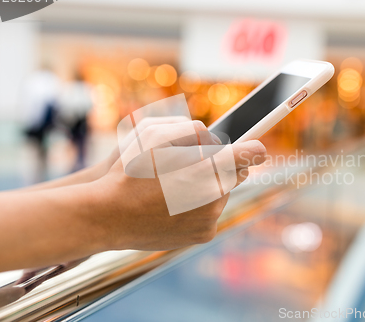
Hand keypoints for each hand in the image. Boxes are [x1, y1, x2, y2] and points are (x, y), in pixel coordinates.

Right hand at [91, 121, 265, 250]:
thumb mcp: (152, 134)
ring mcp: (210, 218)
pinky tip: (175, 203)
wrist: (108, 217)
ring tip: (177, 185)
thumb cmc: (127, 172)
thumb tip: (210, 135)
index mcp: (207, 169)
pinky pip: (210, 213)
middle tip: (199, 162)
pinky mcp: (204, 235)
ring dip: (208, 186)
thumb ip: (188, 129)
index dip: (252, 148)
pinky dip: (200, 206)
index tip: (257, 148)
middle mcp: (215, 196)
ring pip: (222, 194)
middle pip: (235, 175)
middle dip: (221, 166)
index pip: (247, 154)